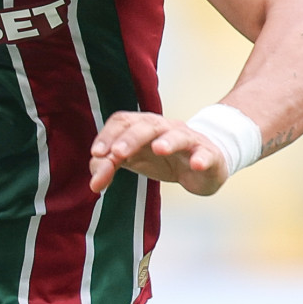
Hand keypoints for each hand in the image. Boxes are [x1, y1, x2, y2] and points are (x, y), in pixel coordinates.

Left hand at [88, 111, 228, 195]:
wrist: (203, 164)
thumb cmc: (164, 160)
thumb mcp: (134, 161)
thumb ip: (110, 166)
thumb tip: (93, 182)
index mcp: (144, 127)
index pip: (123, 121)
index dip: (108, 134)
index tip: (96, 153)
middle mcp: (165, 128)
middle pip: (147, 125)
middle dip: (131, 138)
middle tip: (117, 154)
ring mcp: (188, 140)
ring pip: (178, 135)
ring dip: (167, 141)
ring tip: (158, 149)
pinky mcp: (208, 155)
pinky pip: (206, 153)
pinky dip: (202, 158)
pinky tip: (197, 164)